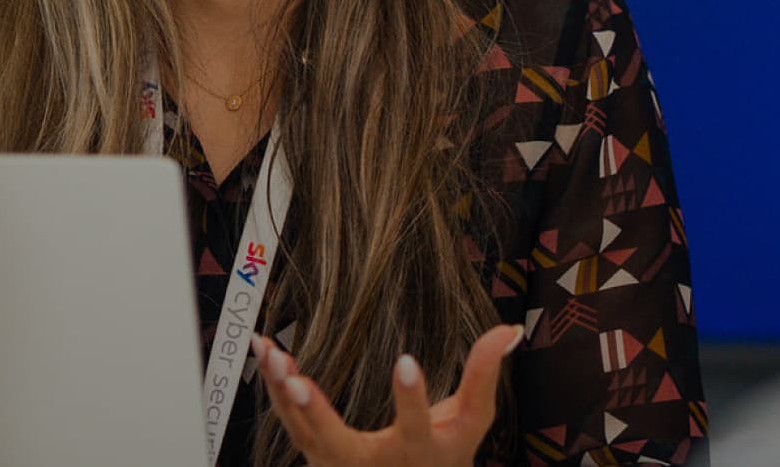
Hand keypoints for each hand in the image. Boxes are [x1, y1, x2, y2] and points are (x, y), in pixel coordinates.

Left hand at [255, 326, 525, 466]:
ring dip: (282, 390)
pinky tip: (266, 353)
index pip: (416, 424)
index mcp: (417, 451)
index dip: (412, 395)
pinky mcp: (316, 453)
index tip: (406, 361)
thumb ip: (486, 372)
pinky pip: (290, 421)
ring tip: (270, 349)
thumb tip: (512, 327)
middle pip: (336, 443)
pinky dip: (276, 389)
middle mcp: (373, 464)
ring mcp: (338, 463)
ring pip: (302, 430)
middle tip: (296, 379)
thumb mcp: (473, 419)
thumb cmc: (447, 454)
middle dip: (315, 412)